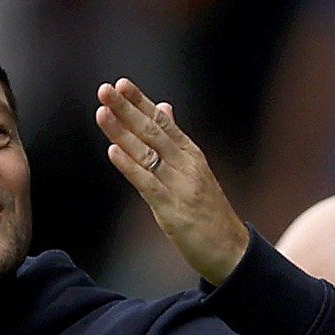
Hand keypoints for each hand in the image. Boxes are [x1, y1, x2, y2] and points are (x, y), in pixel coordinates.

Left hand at [97, 77, 248, 285]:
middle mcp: (186, 165)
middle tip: (105, 90)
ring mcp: (180, 186)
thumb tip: (164, 107)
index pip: (163, 123)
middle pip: (153, 131)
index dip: (141, 103)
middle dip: (127, 109)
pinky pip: (148, 184)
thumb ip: (175, 140)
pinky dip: (130, 166)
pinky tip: (113, 152)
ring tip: (102, 112)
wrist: (232, 250)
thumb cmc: (210, 212)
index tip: (121, 84)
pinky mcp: (173, 209)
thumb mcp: (196, 170)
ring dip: (122, 132)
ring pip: (147, 153)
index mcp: (191, 154)